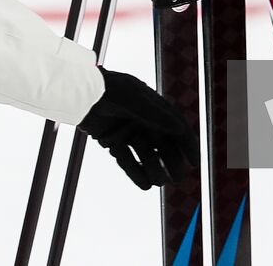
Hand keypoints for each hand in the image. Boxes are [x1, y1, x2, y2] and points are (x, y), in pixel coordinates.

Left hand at [78, 68, 198, 189]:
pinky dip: (134, 171)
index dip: (188, 144)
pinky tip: (142, 182)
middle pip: (164, 146)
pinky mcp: (113, 142)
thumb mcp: (132, 98)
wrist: (78, 94)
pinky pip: (127, 161)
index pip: (177, 127)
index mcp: (154, 107)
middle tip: (178, 178)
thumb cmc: (108, 89)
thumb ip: (155, 114)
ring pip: (147, 156)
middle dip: (172, 162)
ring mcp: (129, 132)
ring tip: (156, 175)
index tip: (195, 161)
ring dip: (153, 167)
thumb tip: (180, 129)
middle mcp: (144, 121)